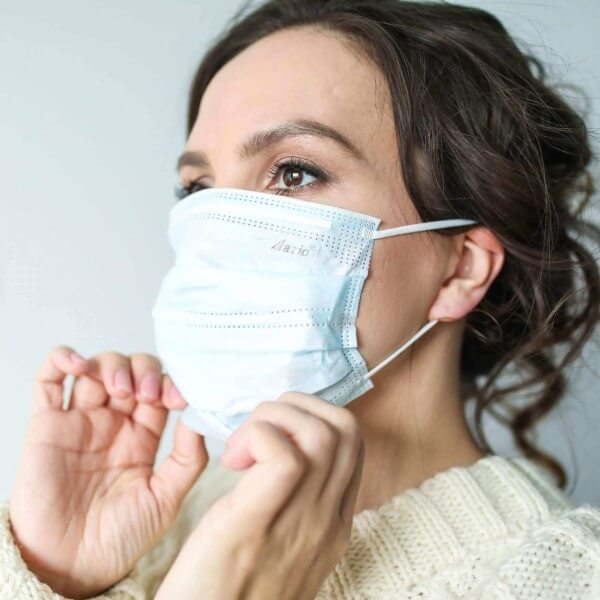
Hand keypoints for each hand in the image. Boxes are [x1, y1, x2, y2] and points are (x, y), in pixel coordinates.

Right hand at [9, 346, 206, 598]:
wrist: (72, 566)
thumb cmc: (121, 536)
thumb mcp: (167, 497)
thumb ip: (188, 457)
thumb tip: (200, 416)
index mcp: (144, 435)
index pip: (160, 389)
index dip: (170, 383)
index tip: (178, 398)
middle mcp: (114, 422)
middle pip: (132, 370)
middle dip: (144, 371)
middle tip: (146, 393)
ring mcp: (81, 420)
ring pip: (97, 368)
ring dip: (112, 365)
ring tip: (120, 389)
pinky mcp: (47, 424)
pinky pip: (48, 379)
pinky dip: (61, 359)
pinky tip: (78, 365)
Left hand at [155, 392, 364, 599]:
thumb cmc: (232, 587)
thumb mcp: (285, 545)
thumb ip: (298, 503)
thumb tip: (284, 450)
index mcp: (334, 522)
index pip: (352, 443)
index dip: (315, 417)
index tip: (276, 430)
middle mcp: (328, 520)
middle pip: (345, 428)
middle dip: (297, 406)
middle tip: (257, 429)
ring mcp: (301, 524)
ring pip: (320, 433)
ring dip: (274, 418)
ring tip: (241, 445)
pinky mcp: (256, 524)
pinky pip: (283, 456)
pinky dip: (257, 438)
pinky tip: (232, 460)